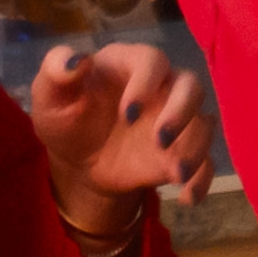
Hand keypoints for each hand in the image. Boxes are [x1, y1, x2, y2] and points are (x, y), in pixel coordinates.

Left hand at [30, 41, 214, 235]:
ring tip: (177, 174)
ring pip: (205, 122)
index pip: (153, 61)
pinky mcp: (183, 150)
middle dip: (182, 112)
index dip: (146, 84)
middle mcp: (164, 86)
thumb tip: (74, 59)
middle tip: (160, 140)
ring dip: (196, 146)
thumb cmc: (67, 118)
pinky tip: (186, 197)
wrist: (80, 159)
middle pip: (191, 86)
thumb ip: (56, 71)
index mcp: (133, 65)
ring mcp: (178, 118)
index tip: (128, 114)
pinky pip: (206, 160)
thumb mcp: (51, 97)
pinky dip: (202, 178)